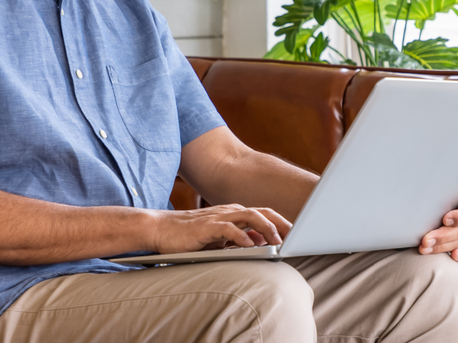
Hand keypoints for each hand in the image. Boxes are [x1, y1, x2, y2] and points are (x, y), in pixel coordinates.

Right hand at [149, 204, 291, 253]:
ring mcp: (218, 217)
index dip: (282, 223)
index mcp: (234, 214)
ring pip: (249, 217)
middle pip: (262, 212)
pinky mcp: (206, 226)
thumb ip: (238, 238)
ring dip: (266, 228)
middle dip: (281, 223)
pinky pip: (228, 229)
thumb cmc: (189, 236)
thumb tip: (260, 243)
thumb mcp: (218, 239)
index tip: (297, 235)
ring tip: (278, 242)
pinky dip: (241, 236)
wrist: (160, 229)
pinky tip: (250, 246)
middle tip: (296, 237)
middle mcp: (229, 212)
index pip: (264, 214)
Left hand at [419, 194, 457, 263]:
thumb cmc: (418, 193)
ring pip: (456, 241)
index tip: (445, 219)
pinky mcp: (453, 243)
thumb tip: (415, 191)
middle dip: (442, 236)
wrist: (410, 203)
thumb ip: (425, 190)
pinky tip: (453, 256)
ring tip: (423, 248)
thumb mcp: (424, 190)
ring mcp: (457, 230)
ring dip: (440, 246)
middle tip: (425, 240)